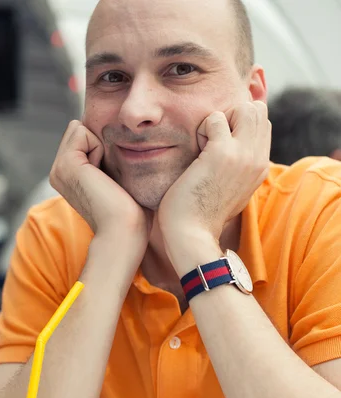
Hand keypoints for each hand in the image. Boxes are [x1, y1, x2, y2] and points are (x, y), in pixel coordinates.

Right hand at [50, 121, 151, 249]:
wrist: (124, 232)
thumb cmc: (131, 211)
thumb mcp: (117, 177)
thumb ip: (108, 157)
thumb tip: (117, 135)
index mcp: (69, 175)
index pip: (84, 135)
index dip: (104, 147)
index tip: (112, 179)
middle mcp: (58, 172)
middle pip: (80, 129)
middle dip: (101, 144)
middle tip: (110, 179)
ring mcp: (59, 169)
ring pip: (81, 128)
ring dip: (101, 147)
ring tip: (107, 178)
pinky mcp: (66, 164)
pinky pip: (82, 131)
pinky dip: (99, 147)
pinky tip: (103, 176)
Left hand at [158, 101, 270, 242]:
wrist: (191, 235)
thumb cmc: (200, 215)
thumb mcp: (229, 190)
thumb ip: (237, 167)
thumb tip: (227, 147)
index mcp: (260, 168)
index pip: (262, 124)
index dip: (238, 124)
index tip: (218, 144)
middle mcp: (258, 160)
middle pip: (257, 110)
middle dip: (231, 115)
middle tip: (210, 141)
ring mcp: (244, 155)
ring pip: (244, 107)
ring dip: (220, 119)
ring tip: (205, 145)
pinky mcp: (223, 153)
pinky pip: (216, 117)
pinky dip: (202, 128)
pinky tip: (195, 151)